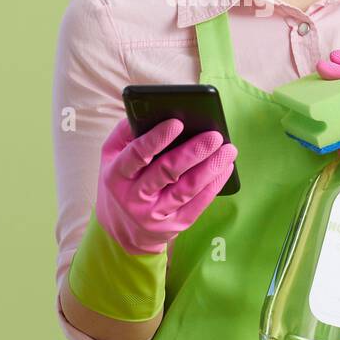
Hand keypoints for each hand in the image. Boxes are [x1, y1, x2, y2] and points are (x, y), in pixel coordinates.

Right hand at [95, 117, 237, 254]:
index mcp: (116, 175)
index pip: (137, 155)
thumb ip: (125, 132)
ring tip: (228, 150)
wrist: (123, 229)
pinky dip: (214, 185)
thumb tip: (152, 110)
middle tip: (214, 136)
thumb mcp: (111, 157)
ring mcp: (154, 215)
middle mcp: (133, 197)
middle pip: (167, 172)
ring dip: (210, 168)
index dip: (156, 139)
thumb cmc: (122, 181)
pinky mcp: (174, 225)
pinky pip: (198, 205)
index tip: (177, 122)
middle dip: (193, 152)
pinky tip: (225, 169)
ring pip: (187, 189)